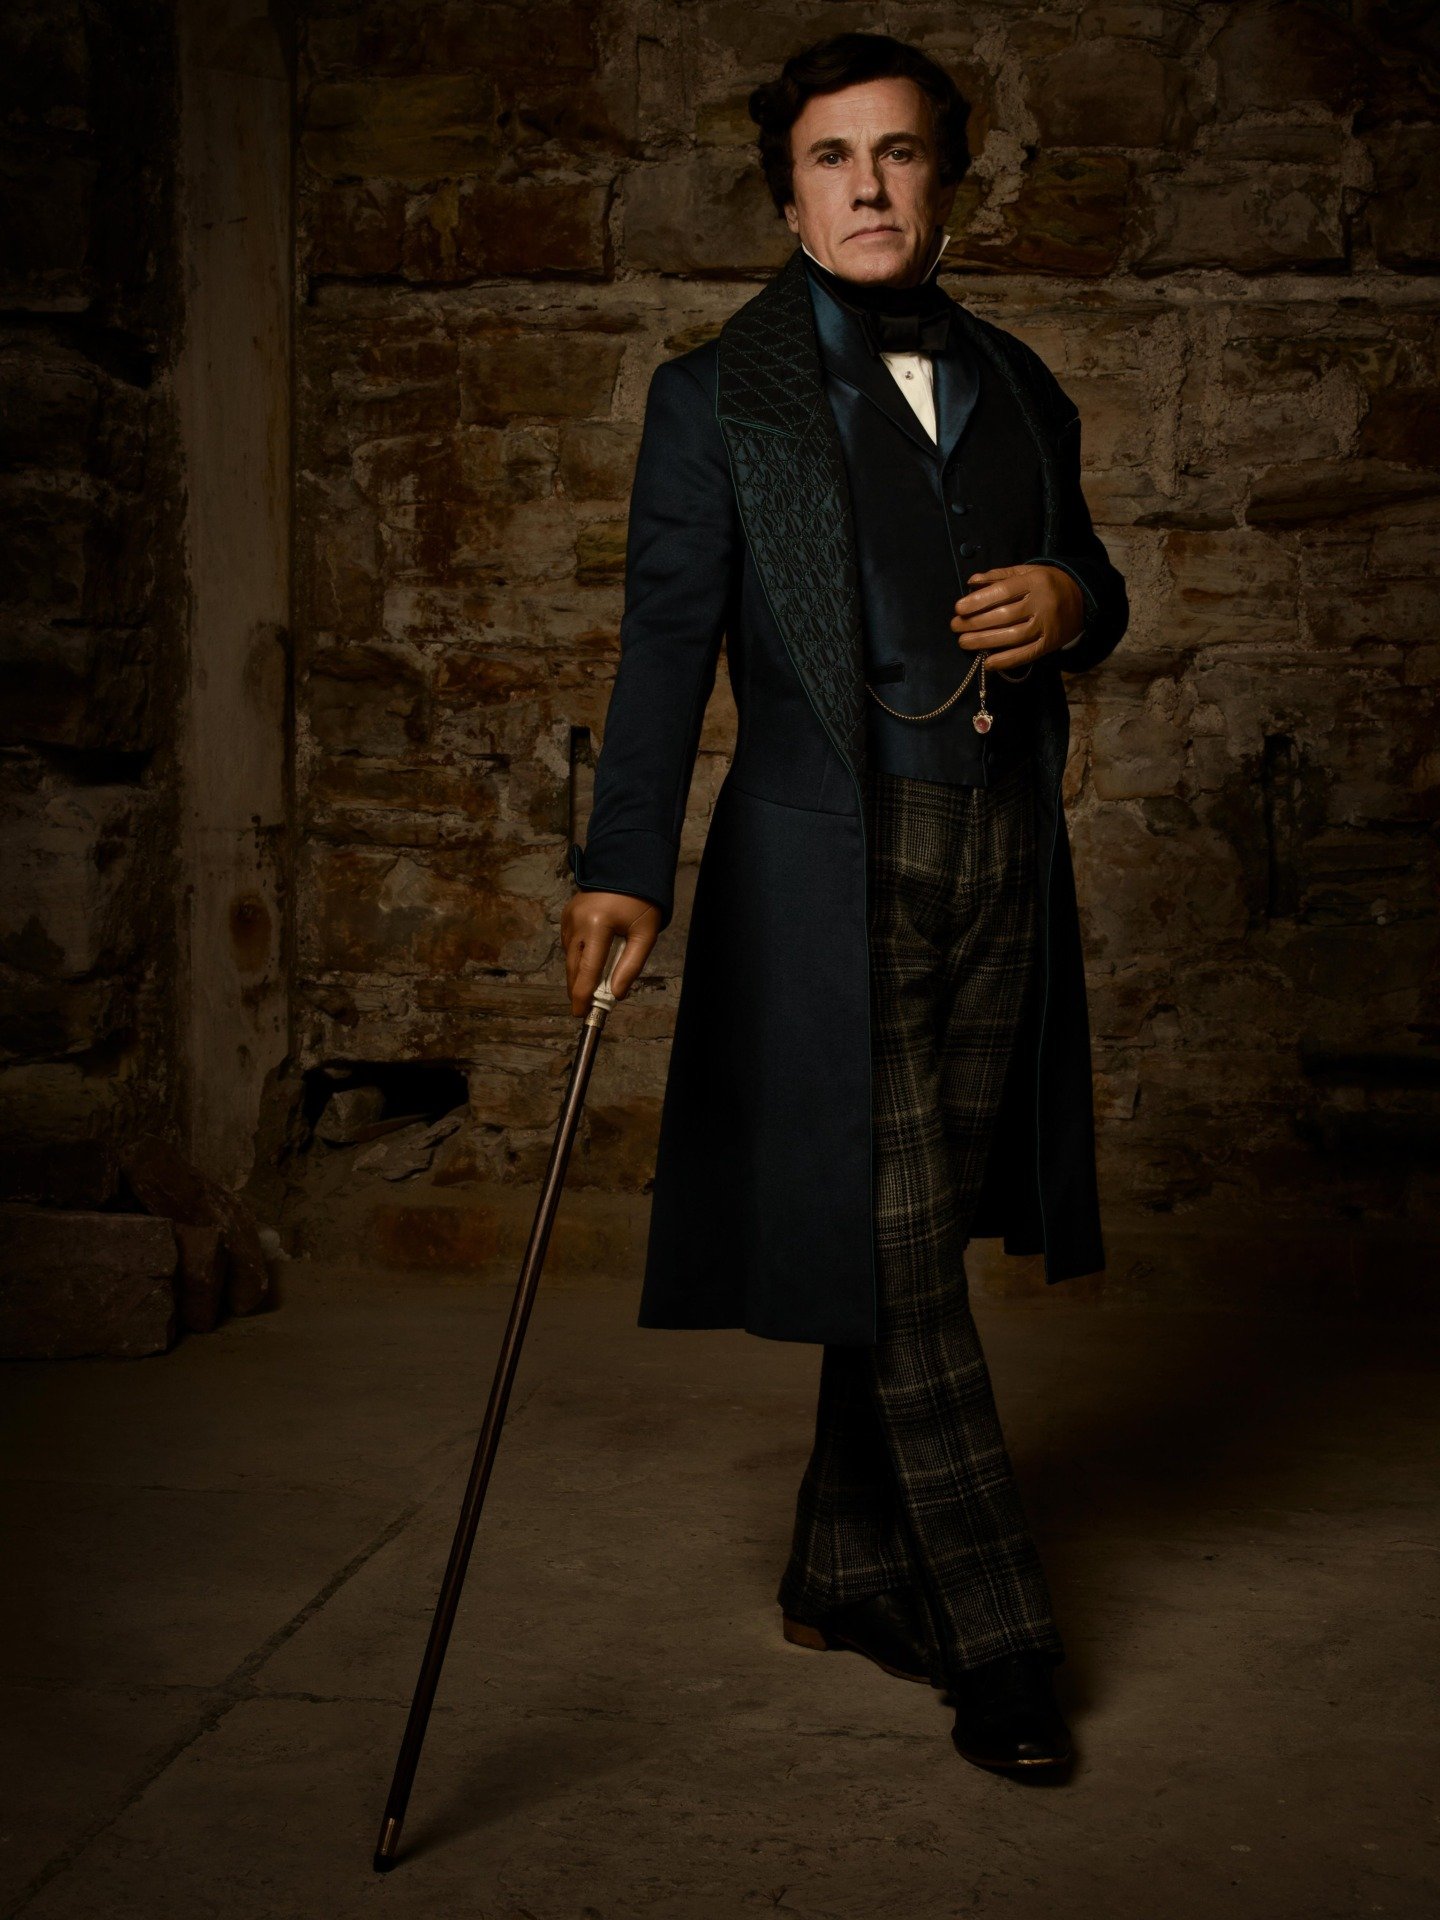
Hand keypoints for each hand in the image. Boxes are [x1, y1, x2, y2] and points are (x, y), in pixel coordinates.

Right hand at [561, 889, 660, 1016]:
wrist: (628, 868)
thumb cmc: (642, 902)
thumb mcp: (645, 935)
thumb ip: (631, 966)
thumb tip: (616, 994)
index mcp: (597, 925)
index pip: (588, 969)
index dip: (583, 995)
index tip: (581, 1014)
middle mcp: (577, 921)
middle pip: (574, 967)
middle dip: (578, 989)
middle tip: (585, 1008)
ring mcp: (568, 917)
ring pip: (570, 956)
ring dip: (579, 973)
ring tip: (591, 986)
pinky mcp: (566, 915)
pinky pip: (569, 944)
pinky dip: (578, 956)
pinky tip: (591, 961)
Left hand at [950, 564, 1085, 669]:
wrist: (1082, 598)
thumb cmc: (1046, 584)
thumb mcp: (1027, 572)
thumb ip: (999, 576)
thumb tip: (971, 582)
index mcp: (1035, 581)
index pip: (1003, 591)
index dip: (979, 601)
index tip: (958, 608)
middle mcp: (1042, 603)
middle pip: (1005, 615)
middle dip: (976, 623)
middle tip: (955, 627)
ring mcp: (1047, 625)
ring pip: (1013, 636)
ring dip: (985, 642)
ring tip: (964, 642)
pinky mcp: (1050, 644)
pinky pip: (1027, 654)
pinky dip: (1006, 660)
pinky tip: (988, 662)